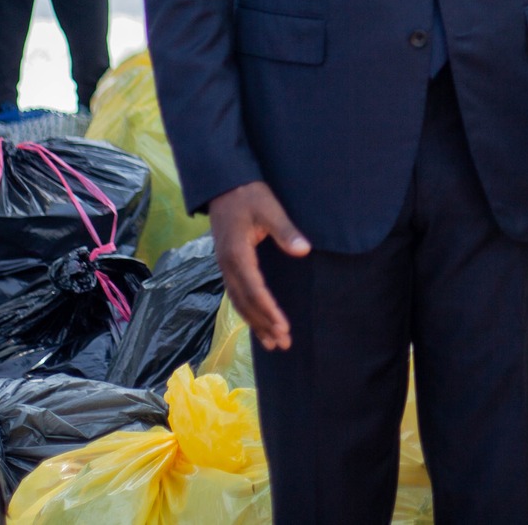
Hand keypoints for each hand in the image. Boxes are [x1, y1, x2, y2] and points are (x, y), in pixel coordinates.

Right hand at [209, 181, 310, 350]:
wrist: (223, 184)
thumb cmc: (249, 194)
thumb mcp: (269, 209)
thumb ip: (286, 231)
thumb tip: (304, 251)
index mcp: (237, 254)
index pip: (255, 291)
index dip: (269, 311)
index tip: (284, 328)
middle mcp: (227, 265)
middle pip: (245, 303)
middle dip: (263, 324)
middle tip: (282, 343)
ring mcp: (224, 265)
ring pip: (238, 301)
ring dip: (255, 322)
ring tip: (271, 342)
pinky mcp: (227, 263)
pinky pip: (236, 293)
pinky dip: (247, 310)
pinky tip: (257, 321)